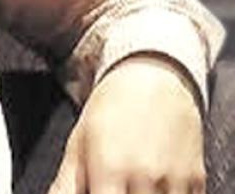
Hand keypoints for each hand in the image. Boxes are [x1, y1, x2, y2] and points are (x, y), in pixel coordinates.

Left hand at [48, 53, 204, 193]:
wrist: (154, 78)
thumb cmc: (110, 111)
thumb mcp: (78, 144)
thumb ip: (65, 183)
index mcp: (111, 169)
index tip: (98, 192)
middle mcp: (146, 177)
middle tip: (110, 186)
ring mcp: (175, 180)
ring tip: (128, 183)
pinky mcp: (197, 180)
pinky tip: (151, 186)